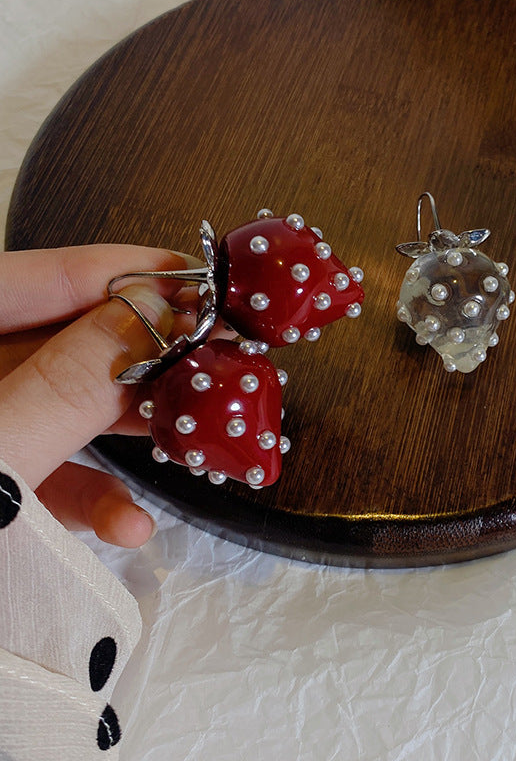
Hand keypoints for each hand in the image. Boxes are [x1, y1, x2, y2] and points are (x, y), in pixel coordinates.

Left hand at [0, 244, 195, 546]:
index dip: (112, 272)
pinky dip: (92, 499)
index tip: (190, 281)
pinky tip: (130, 525)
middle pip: (57, 343)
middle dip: (136, 358)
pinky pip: (45, 475)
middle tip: (206, 358)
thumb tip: (147, 320)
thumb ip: (63, 389)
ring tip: (188, 434)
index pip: (25, 278)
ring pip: (60, 410)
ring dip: (127, 433)